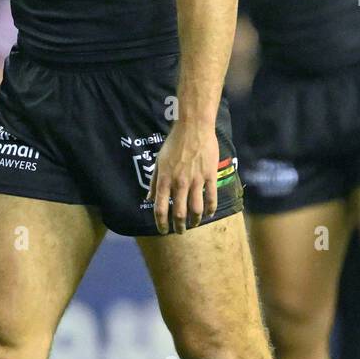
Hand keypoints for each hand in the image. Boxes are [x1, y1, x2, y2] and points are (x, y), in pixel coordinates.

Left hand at [149, 118, 216, 234]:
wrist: (193, 128)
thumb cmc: (174, 143)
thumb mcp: (159, 162)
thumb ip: (154, 182)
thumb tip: (149, 198)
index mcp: (165, 180)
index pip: (160, 209)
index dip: (161, 223)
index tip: (163, 231)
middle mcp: (179, 183)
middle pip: (179, 213)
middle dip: (179, 226)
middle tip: (180, 231)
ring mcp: (196, 180)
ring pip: (196, 209)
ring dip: (195, 221)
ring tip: (194, 224)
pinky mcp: (210, 176)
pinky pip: (211, 197)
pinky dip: (210, 209)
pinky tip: (209, 214)